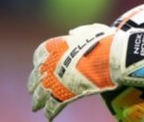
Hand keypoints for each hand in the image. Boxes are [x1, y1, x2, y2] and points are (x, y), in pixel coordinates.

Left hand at [28, 23, 143, 119]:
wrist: (111, 57)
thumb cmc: (104, 42)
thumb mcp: (90, 31)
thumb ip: (79, 33)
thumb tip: (72, 33)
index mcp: (56, 46)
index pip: (39, 54)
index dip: (39, 62)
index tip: (40, 66)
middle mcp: (51, 63)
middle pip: (36, 76)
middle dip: (34, 84)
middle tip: (32, 91)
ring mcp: (55, 80)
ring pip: (40, 94)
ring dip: (38, 101)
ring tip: (36, 107)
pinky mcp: (63, 94)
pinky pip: (52, 106)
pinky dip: (50, 112)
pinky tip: (49, 117)